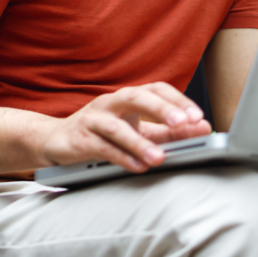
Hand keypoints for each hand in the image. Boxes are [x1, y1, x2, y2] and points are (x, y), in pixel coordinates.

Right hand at [38, 82, 211, 172]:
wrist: (56, 140)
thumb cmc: (101, 133)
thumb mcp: (137, 131)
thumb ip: (168, 132)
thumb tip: (202, 128)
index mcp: (127, 98)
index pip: (155, 89)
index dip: (177, 100)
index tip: (197, 117)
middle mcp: (110, 103)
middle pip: (136, 97)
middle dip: (161, 109)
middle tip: (183, 124)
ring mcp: (93, 119)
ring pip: (116, 126)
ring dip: (139, 142)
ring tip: (159, 157)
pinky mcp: (79, 138)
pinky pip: (102, 147)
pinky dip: (121, 157)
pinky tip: (137, 167)